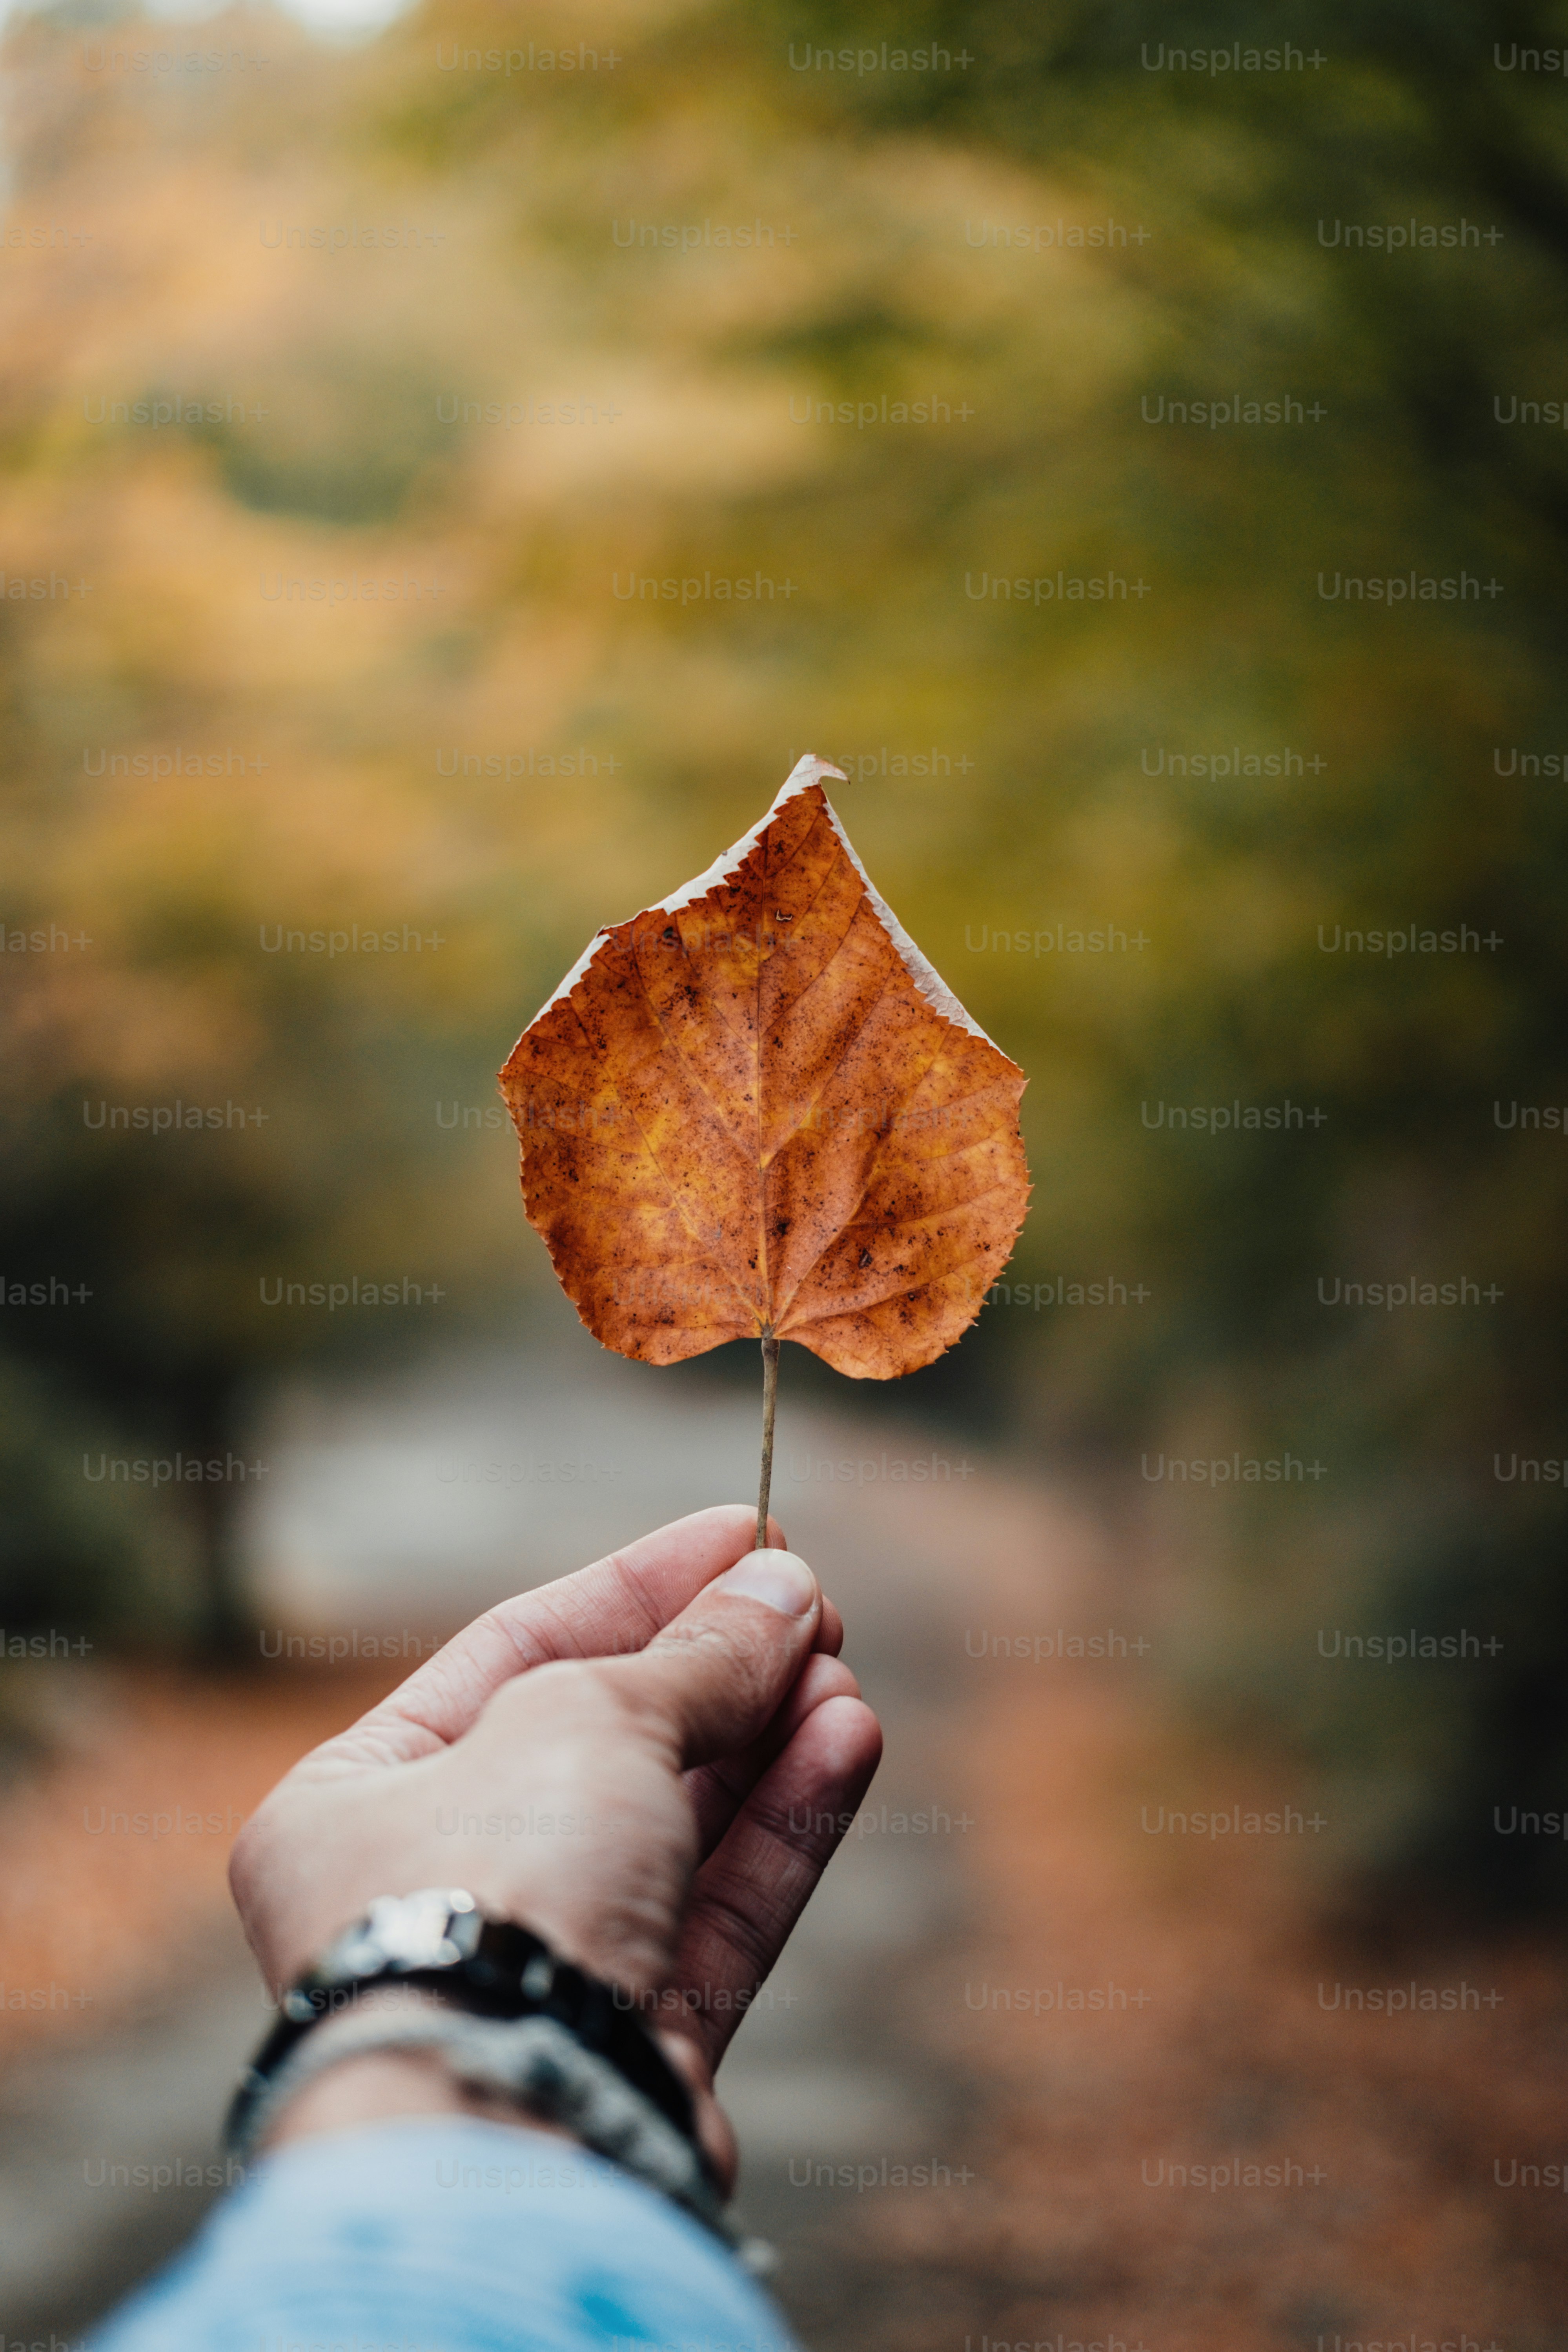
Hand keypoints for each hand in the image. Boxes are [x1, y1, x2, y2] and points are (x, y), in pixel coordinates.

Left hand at [229, 1505, 882, 2189]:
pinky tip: (849, 1742)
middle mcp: (435, 1887)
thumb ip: (693, 1655)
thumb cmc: (495, 1889)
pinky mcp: (632, 2044)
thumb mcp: (588, 1715)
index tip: (746, 1534)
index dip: (640, 1586)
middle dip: (720, 1674)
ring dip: (767, 1743)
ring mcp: (537, 1973)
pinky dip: (783, 1826)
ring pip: (675, 1830)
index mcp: (354, 1800)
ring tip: (843, 1678)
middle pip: (606, 1743)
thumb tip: (779, 1590)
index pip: (517, 1650)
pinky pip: (717, 1911)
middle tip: (815, 1609)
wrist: (515, 2121)